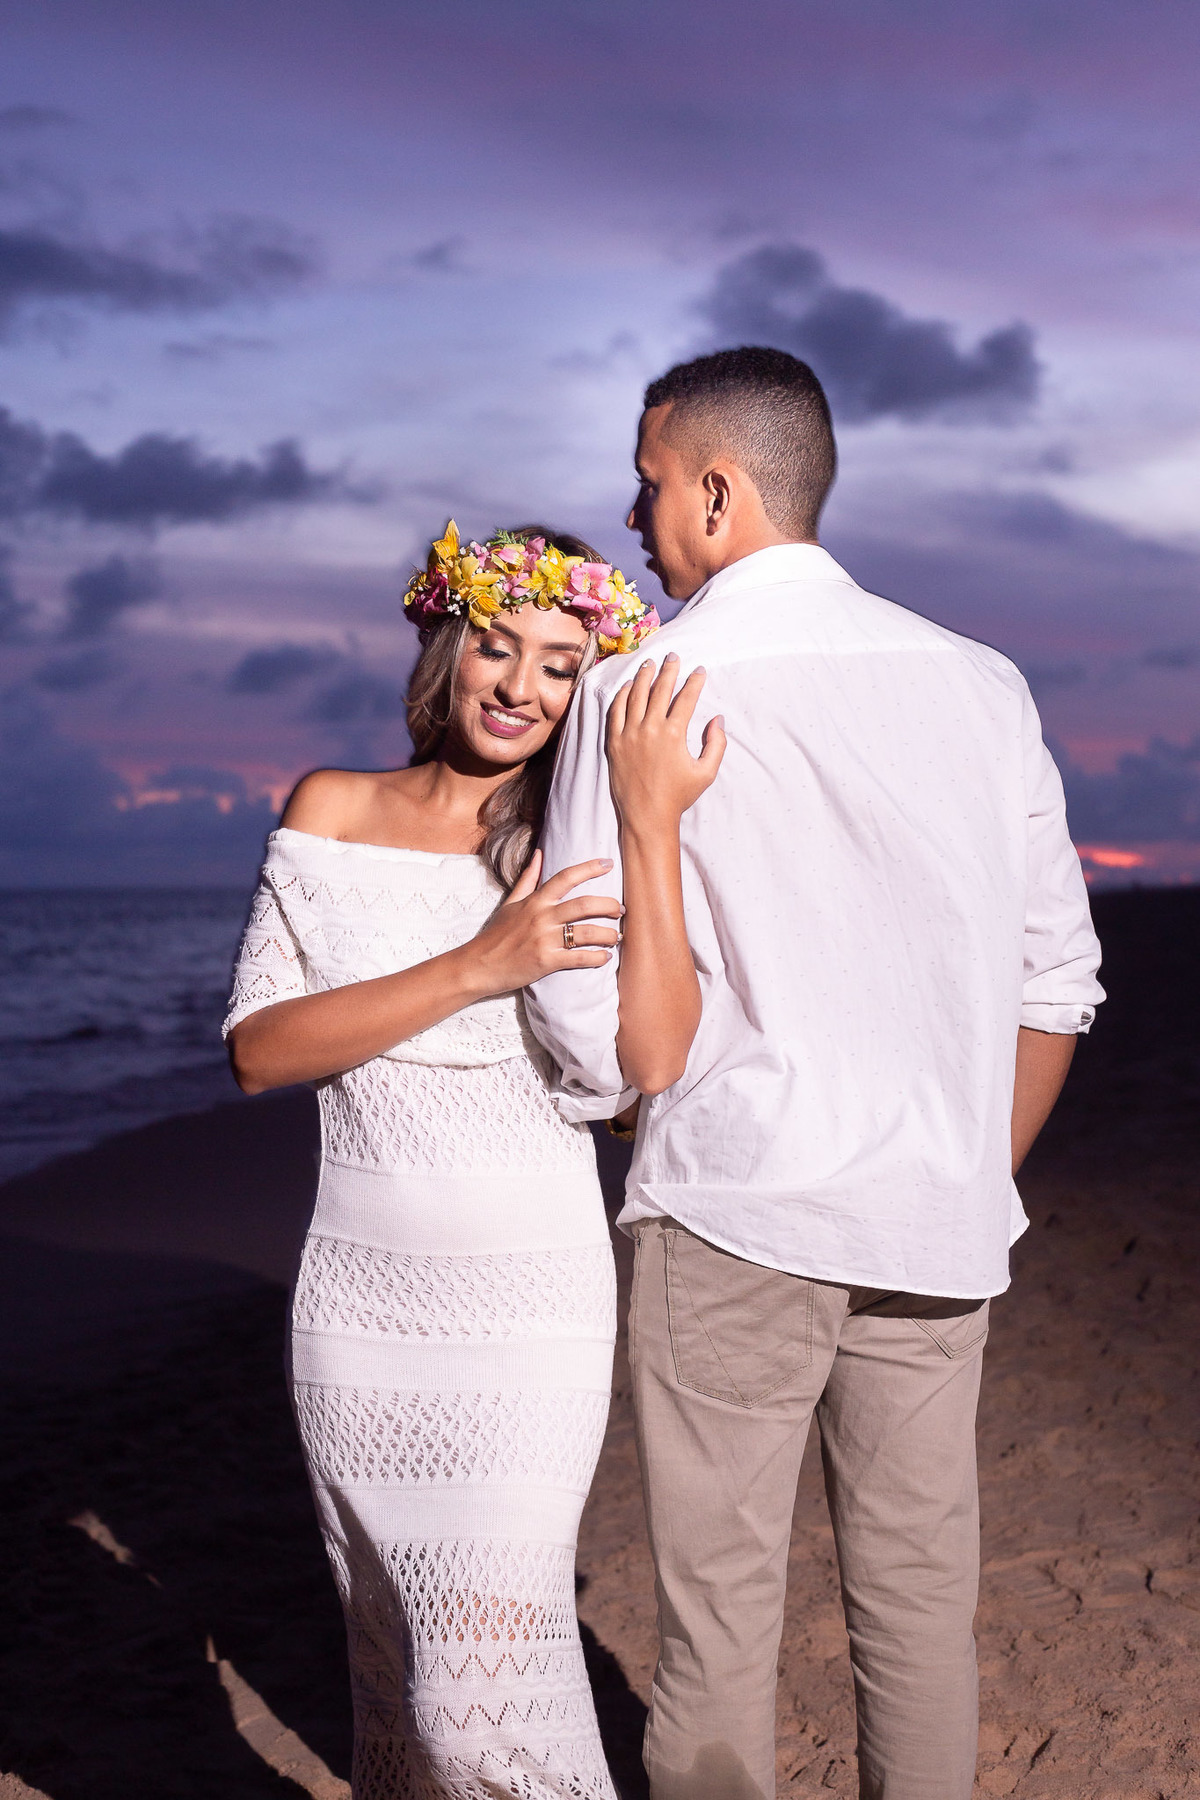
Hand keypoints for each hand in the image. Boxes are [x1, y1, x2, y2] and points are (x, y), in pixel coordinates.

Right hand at [469, 850, 622, 994]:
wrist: (479, 965)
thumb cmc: (496, 935)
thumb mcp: (510, 902)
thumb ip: (528, 878)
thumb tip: (539, 853)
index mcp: (535, 901)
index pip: (566, 877)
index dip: (589, 868)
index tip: (608, 864)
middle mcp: (542, 917)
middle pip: (584, 905)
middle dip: (609, 905)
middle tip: (621, 909)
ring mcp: (544, 940)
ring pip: (586, 933)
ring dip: (608, 934)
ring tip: (617, 937)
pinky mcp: (546, 962)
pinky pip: (579, 958)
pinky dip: (597, 958)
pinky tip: (605, 957)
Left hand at [605, 651, 725, 831]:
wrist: (647, 816)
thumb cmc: (678, 796)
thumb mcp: (706, 773)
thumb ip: (716, 744)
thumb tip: (717, 719)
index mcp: (674, 734)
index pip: (686, 698)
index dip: (695, 681)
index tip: (700, 670)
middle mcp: (650, 729)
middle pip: (661, 689)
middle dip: (669, 669)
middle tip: (673, 656)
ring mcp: (629, 734)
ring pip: (636, 695)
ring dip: (644, 676)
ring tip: (650, 663)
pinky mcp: (614, 742)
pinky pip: (616, 711)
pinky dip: (623, 695)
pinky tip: (629, 686)